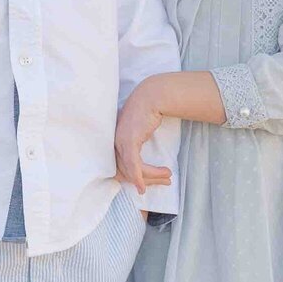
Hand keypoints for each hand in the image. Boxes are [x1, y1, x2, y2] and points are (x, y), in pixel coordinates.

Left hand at [115, 79, 174, 196]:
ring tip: (168, 176)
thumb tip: (143, 161)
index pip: (120, 167)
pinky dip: (140, 176)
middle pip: (125, 172)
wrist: (152, 96)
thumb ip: (138, 143)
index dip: (134, 178)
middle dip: (146, 180)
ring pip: (131, 170)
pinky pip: (134, 165)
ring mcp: (120, 142)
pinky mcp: (128, 141)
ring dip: (151, 177)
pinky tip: (145, 185)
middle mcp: (114, 143)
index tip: (147, 185)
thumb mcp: (141, 130)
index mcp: (116, 141)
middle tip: (165, 182)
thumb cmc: (149, 111)